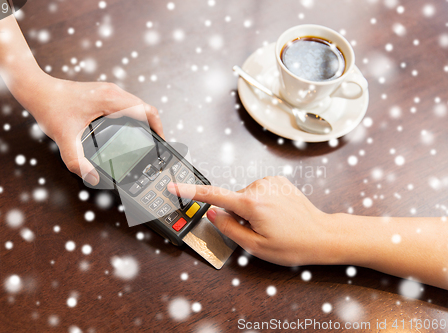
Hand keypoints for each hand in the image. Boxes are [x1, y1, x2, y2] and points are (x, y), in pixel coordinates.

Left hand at [14, 73, 163, 184]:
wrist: (37, 90)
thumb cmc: (50, 108)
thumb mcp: (64, 139)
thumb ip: (77, 162)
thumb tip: (92, 177)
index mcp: (110, 100)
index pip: (146, 110)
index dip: (159, 127)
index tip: (161, 142)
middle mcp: (112, 92)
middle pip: (145, 108)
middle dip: (154, 126)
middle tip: (154, 145)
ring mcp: (108, 91)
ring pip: (137, 105)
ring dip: (144, 121)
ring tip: (144, 139)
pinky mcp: (103, 93)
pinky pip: (127, 104)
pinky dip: (133, 117)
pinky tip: (127, 130)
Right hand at [168, 176, 340, 265]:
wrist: (322, 235)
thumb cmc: (294, 244)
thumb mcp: (256, 246)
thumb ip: (229, 228)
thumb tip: (212, 213)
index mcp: (252, 203)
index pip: (213, 196)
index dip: (190, 192)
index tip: (174, 186)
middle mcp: (259, 187)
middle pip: (232, 200)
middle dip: (237, 215)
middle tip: (258, 231)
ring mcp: (270, 182)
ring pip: (245, 197)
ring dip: (250, 210)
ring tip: (271, 224)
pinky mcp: (277, 181)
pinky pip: (257, 192)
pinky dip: (260, 203)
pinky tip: (275, 215)